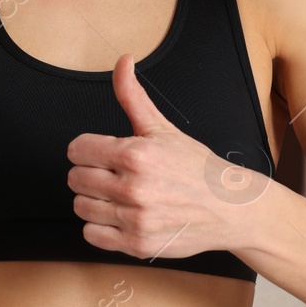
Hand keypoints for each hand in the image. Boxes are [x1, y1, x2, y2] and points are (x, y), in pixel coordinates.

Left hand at [67, 54, 267, 260]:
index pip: (76, 150)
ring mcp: (135, 219)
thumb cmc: (196, 168)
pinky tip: (119, 216)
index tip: (99, 153)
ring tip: (116, 195)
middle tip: (111, 175)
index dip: (86, 149)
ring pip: (81, 207)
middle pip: (75, 179)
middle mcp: (132, 188)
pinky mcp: (137, 245)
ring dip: (93, 200)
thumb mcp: (162, 127)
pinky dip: (100, 227)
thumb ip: (132, 96)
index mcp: (135, 154)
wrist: (229, 207)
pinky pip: (91, 235)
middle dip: (89, 173)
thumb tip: (122, 61)